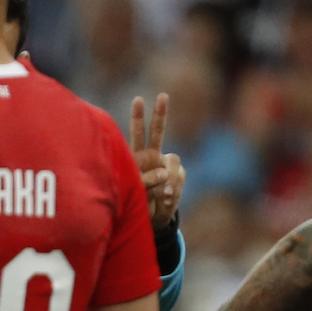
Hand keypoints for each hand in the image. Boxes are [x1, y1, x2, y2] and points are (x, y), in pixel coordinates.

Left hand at [130, 94, 182, 231]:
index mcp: (135, 155)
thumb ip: (146, 181)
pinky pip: (177, 176)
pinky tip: (167, 198)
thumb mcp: (134, 195)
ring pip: (172, 159)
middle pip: (157, 132)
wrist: (152, 216)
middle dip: (160, 113)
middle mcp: (152, 156)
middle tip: (162, 94)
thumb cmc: (137, 203)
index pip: (139, 132)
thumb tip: (166, 172)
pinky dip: (172, 189)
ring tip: (160, 196)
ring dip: (165, 178)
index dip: (138, 116)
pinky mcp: (177, 174)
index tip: (138, 99)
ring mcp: (166, 164)